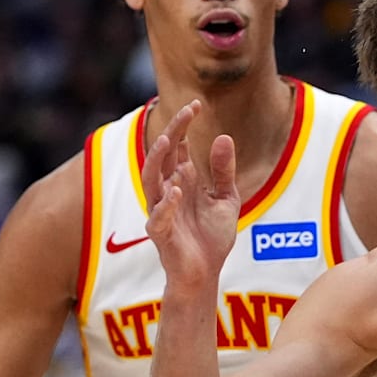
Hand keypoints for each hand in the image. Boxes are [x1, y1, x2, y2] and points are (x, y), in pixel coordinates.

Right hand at [141, 100, 238, 291]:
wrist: (206, 272)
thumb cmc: (212, 236)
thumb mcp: (226, 198)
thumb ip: (223, 171)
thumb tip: (223, 136)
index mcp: (182, 179)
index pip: (178, 146)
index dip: (184, 125)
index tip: (196, 105)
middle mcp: (168, 190)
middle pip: (162, 156)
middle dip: (172, 133)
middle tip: (186, 112)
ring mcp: (161, 210)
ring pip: (150, 180)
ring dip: (157, 160)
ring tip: (167, 140)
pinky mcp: (160, 233)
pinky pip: (158, 216)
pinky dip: (165, 203)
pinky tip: (176, 190)